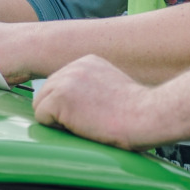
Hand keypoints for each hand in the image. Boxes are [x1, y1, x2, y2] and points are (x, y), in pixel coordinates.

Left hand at [33, 55, 163, 148]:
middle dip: (60, 111)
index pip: (61, 83)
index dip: (70, 104)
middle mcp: (74, 65)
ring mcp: (65, 79)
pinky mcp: (59, 97)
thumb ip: (92, 89)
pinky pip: (41, 117)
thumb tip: (77, 105)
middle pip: (47, 92)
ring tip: (86, 124)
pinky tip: (81, 126)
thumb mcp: (113, 88)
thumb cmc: (139, 112)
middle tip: (87, 122)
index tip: (91, 112)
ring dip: (58, 119)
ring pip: (41, 104)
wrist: (147, 115)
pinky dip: (56, 127)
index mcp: (88, 61)